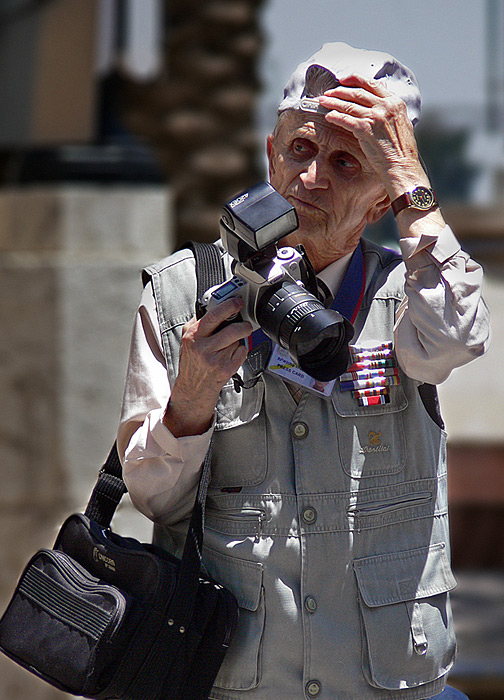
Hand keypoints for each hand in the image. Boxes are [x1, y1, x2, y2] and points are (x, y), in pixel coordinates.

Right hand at [164, 297, 251, 436]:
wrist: (192, 388)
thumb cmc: (191, 362)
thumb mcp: (188, 339)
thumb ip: (199, 323)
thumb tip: (214, 307)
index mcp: (193, 335)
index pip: (213, 315)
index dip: (228, 306)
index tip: (236, 302)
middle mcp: (203, 347)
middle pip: (231, 329)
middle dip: (242, 325)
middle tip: (245, 323)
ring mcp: (215, 359)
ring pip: (237, 341)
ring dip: (239, 340)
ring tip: (232, 343)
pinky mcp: (225, 369)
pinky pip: (241, 352)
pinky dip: (240, 351)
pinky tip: (231, 354)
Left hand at [318, 74, 427, 197]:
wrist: (402, 166)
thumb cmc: (401, 150)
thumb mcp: (401, 123)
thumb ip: (390, 111)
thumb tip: (379, 103)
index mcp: (395, 103)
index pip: (372, 85)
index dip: (355, 80)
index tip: (343, 80)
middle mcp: (386, 106)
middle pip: (358, 93)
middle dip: (340, 91)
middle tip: (328, 92)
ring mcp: (376, 117)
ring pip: (350, 105)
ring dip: (334, 102)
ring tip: (323, 101)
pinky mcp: (366, 129)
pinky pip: (346, 119)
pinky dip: (335, 116)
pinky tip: (328, 116)